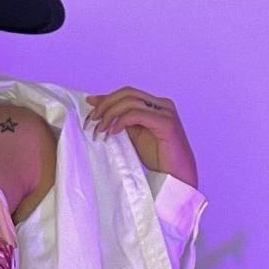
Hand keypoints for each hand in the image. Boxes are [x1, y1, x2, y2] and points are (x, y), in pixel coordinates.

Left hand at [83, 86, 198, 189]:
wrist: (177, 176)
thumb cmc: (158, 157)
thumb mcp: (133, 134)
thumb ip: (120, 118)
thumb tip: (97, 104)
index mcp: (156, 104)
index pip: (127, 93)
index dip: (107, 98)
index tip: (90, 108)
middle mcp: (162, 104)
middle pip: (128, 93)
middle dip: (106, 104)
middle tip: (93, 120)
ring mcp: (166, 112)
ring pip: (130, 102)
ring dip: (111, 114)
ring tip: (102, 129)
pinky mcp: (166, 123)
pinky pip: (137, 114)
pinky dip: (121, 121)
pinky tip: (114, 132)